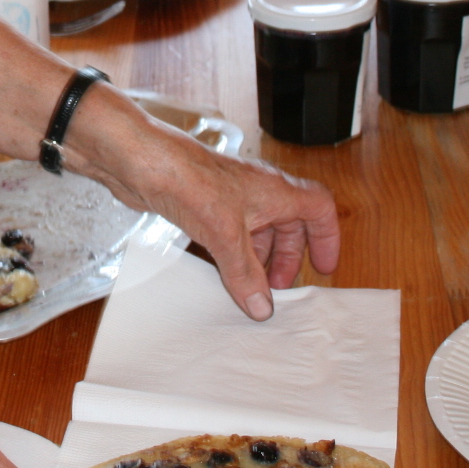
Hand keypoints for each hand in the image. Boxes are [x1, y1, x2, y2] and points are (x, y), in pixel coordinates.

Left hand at [81, 98, 341, 321]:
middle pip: (288, 224)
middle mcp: (256, 191)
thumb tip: (262, 306)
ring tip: (252, 286)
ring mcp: (228, 197)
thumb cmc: (189, 179)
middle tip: (280, 287)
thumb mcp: (226, 236)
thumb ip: (246, 274)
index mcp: (275, 191)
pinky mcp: (203, 205)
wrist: (142, 161)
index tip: (325, 266)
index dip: (326, 237)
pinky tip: (222, 274)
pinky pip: (228, 233)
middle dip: (288, 256)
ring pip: (257, 229)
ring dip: (259, 258)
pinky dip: (232, 255)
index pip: (318, 209)